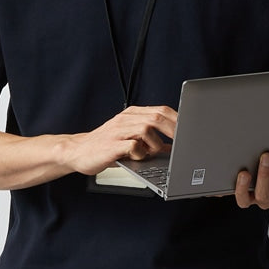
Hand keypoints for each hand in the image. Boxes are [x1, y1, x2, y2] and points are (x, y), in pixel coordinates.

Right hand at [62, 105, 177, 176]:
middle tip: (183, 143)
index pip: (161, 110)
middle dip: (174, 130)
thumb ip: (149, 139)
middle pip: (157, 117)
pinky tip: (138, 157)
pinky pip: (133, 145)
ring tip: (152, 152)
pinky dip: (141, 153)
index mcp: (132, 115)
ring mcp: (118, 131)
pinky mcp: (112, 145)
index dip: (178, 118)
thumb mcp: (129, 139)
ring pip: (146, 128)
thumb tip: (172, 147)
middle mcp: (126, 119)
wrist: (78, 151)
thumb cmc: (105, 146)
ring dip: (155, 143)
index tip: (191, 129)